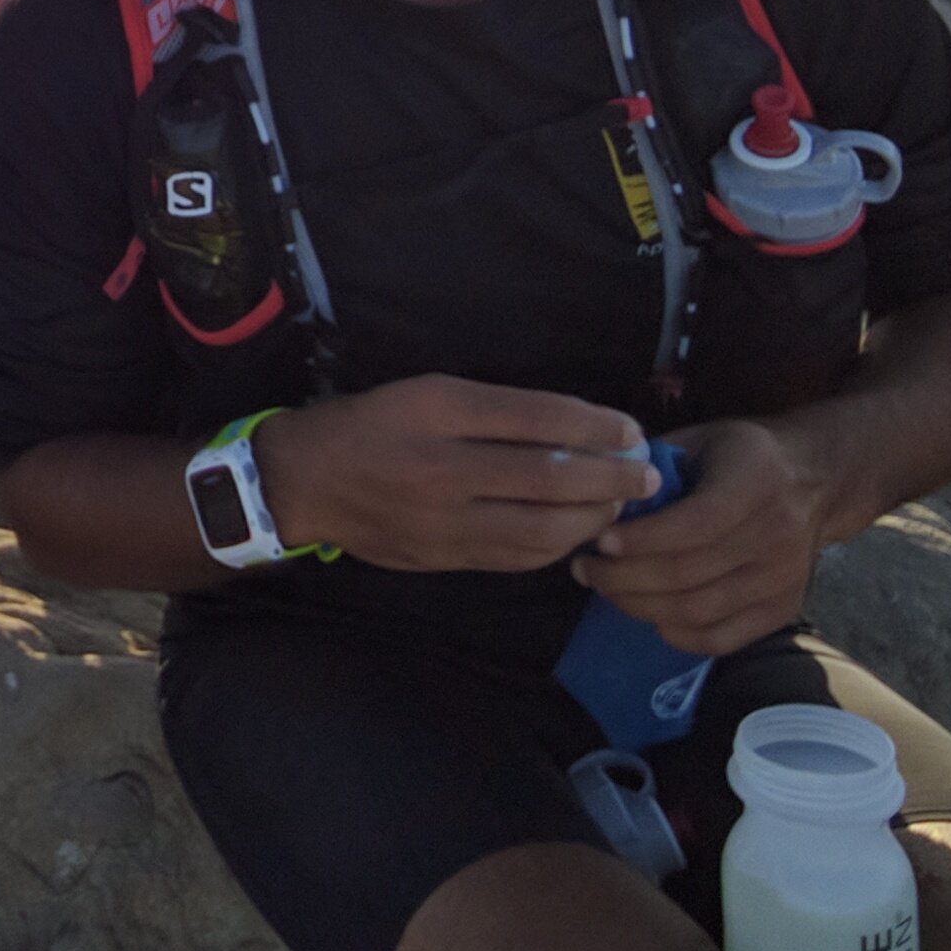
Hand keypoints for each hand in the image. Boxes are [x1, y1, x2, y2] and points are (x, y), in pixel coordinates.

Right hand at [257, 375, 656, 572]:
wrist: (304, 481)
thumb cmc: (370, 424)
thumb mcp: (425, 393)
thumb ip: (495, 410)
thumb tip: (578, 429)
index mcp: (437, 408)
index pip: (538, 418)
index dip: (597, 427)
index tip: (631, 431)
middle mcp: (442, 464)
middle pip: (549, 477)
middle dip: (612, 477)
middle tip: (647, 474)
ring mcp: (443, 518)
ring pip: (543, 528)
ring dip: (594, 518)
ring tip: (619, 506)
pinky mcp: (444, 557)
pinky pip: (519, 557)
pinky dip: (559, 546)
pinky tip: (576, 532)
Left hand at [576, 419, 830, 655]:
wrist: (816, 480)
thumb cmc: (742, 454)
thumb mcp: (701, 438)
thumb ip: (654, 464)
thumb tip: (600, 494)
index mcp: (755, 483)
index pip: (693, 525)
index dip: (641, 539)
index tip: (598, 540)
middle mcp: (776, 535)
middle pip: (688, 575)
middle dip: (623, 577)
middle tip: (585, 568)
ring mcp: (782, 580)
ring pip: (698, 611)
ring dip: (638, 605)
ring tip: (604, 587)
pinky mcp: (782, 611)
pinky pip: (721, 640)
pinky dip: (676, 634)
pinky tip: (647, 612)